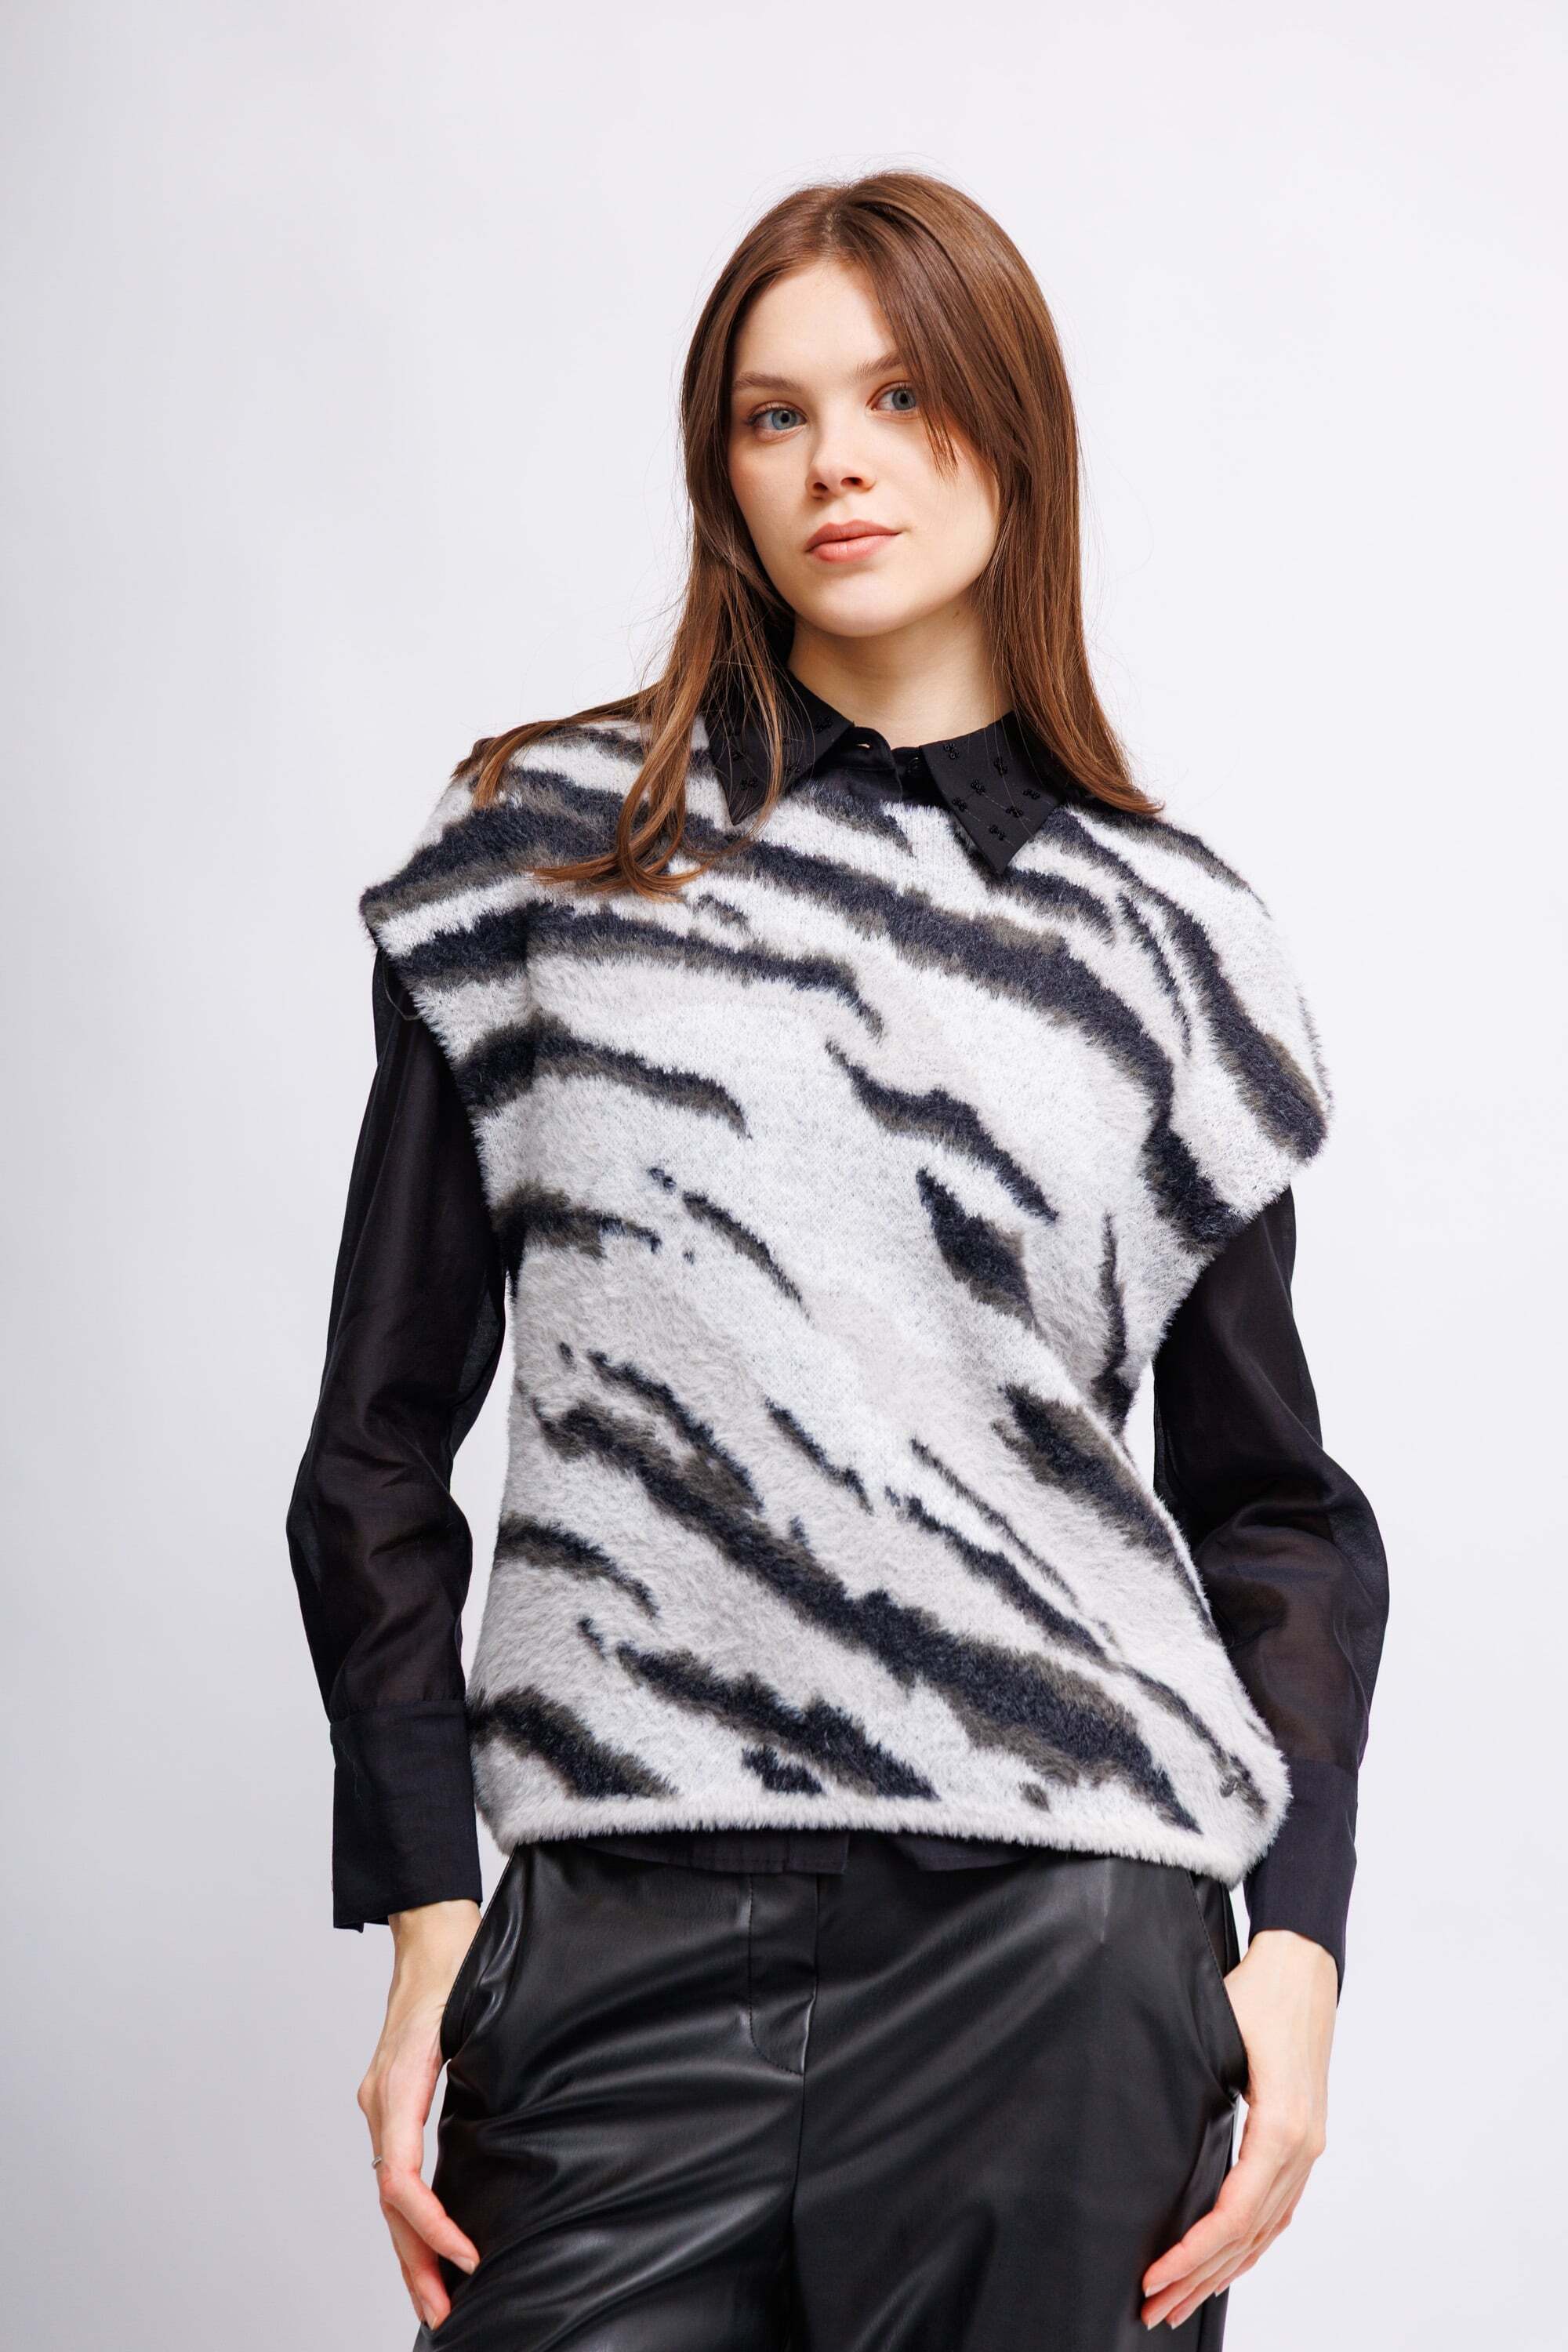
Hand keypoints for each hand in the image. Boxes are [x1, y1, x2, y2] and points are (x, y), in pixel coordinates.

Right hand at [357, 1898, 483, 2333]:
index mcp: (397, 2086)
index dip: (432, 2226)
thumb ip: (480, 2069)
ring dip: (411, 2247)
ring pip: (389, 2194)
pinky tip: (432, 2237)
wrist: (432, 1931)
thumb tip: (510, 2127)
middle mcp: (380, 2101)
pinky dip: (412, 2214)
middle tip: (445, 2312)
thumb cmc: (458, 1965)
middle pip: (390, 2202)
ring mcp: (382, 2103)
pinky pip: (395, 2172)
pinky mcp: (393, 2101)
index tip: (469, 2255)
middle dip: (415, 2262)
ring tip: (438, 2296)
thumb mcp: (473, 2017)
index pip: (400, 2180)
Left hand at [1140, 1927, 1336, 2329]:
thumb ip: (1193, 2083)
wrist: (1302, 1968)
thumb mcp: (1218, 2032)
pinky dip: (1248, 2246)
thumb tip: (1150, 2130)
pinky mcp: (1302, 2144)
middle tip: (1153, 2310)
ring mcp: (1307, 2150)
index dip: (1194, 2251)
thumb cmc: (1255, 1993)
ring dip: (1223, 2271)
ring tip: (1179, 2302)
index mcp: (1282, 2126)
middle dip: (1200, 2279)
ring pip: (1266, 2232)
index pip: (1236, 2212)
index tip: (1154, 2275)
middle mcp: (1302, 2149)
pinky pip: (1276, 2212)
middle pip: (1249, 2235)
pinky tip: (1223, 2265)